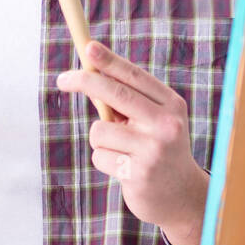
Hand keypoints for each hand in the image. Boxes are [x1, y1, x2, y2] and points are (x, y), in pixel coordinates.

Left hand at [56, 40, 207, 244]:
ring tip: (121, 151)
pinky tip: (123, 169)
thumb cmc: (159, 150)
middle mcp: (166, 124)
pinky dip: (104, 160)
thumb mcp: (154, 121)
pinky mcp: (138, 174)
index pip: (134, 76)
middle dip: (84, 81)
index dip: (109, 60)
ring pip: (99, 130)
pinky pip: (99, 156)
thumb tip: (91, 75)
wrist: (182, 196)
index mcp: (171, 105)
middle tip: (62, 79)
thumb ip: (128, 101)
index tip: (87, 48)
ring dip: (100, 140)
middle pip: (115, 93)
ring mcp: (152, 150)